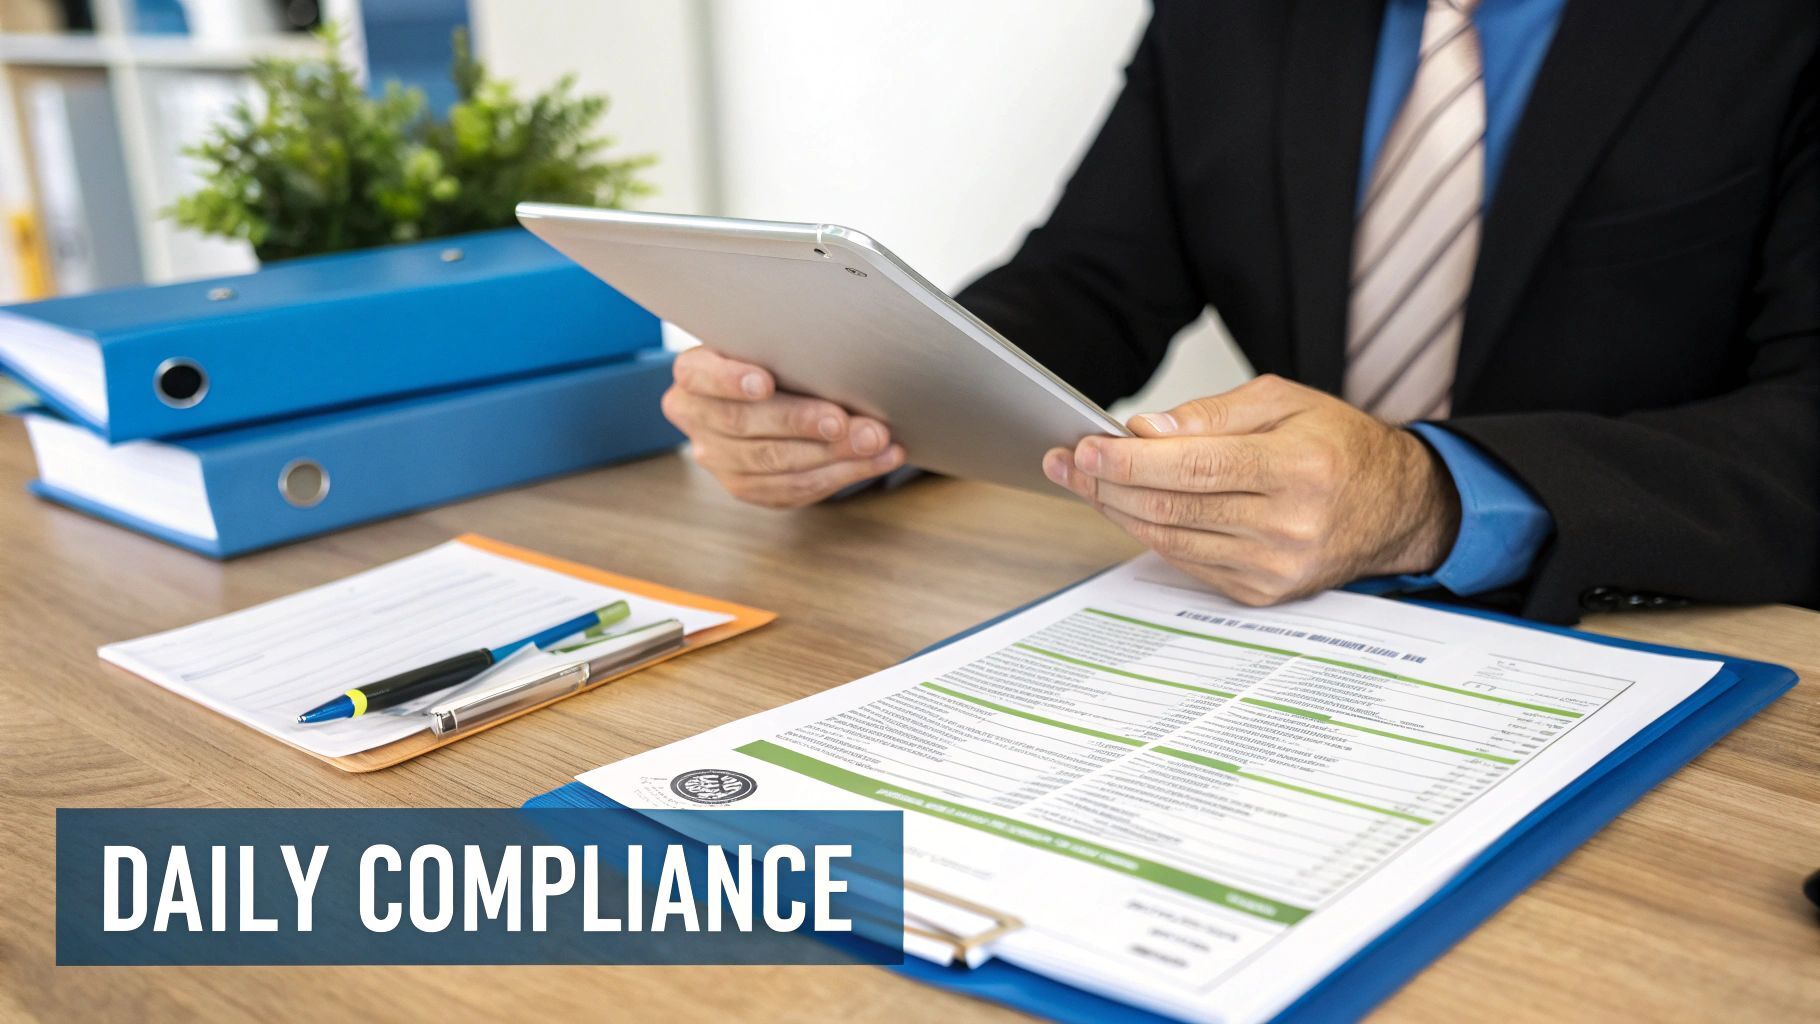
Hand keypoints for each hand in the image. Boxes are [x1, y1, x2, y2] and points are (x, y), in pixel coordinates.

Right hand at [662, 347, 906, 507]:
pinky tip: (877, 460)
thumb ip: (784, 348)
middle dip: (801, 423)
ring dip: (831, 455)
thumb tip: (844, 356)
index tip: (765, 383)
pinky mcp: (745, 487)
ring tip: (875, 442)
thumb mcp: (765, 342)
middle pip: (744, 425)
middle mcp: (696, 419)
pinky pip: (792, 489)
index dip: (731, 381)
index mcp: (692, 375)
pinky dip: (841, 475)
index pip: (702, 377)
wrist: (756, 396)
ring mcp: (716, 459)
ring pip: (772, 464)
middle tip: (845, 420)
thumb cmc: (768, 358)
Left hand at [1042, 375, 1460, 604]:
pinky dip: (1149, 533)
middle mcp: (1290, 525)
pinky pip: (1187, 561)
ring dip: (1116, 510)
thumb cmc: (1337, 444)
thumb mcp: (1284, 401)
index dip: (1131, 460)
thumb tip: (1146, 430)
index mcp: (1300, 468)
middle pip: (1174, 508)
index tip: (1086, 446)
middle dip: (1107, 484)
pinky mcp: (1262, 593)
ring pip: (1171, 540)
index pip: (1195, 468)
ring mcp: (1275, 567)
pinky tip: (1125, 506)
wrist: (1395, 508)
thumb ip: (1213, 415)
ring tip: (1083, 480)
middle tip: (1066, 461)